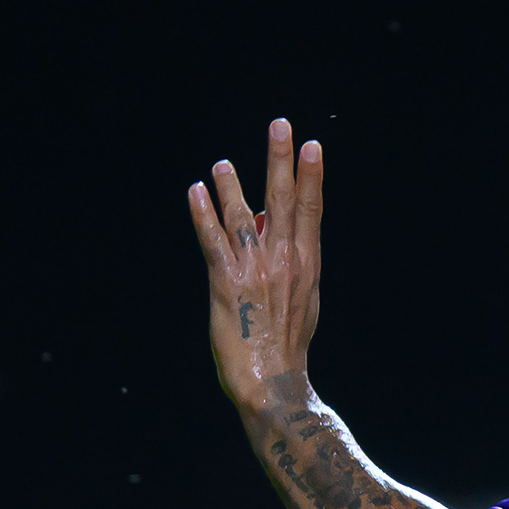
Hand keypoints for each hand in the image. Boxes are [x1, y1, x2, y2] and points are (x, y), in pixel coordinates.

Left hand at [190, 117, 324, 419]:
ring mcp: (255, 271)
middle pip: (284, 201)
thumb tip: (274, 225)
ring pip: (244, 217)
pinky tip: (196, 191)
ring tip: (222, 164)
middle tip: (281, 125)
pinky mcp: (226, 284)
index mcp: (306, 265)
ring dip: (232, 186)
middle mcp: (284, 262)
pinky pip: (213, 241)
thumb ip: (289, 261)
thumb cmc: (285, 344)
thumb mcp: (301, 299)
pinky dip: (203, 214)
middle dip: (281, 160)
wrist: (274, 383)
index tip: (312, 146)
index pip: (311, 210)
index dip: (311, 176)